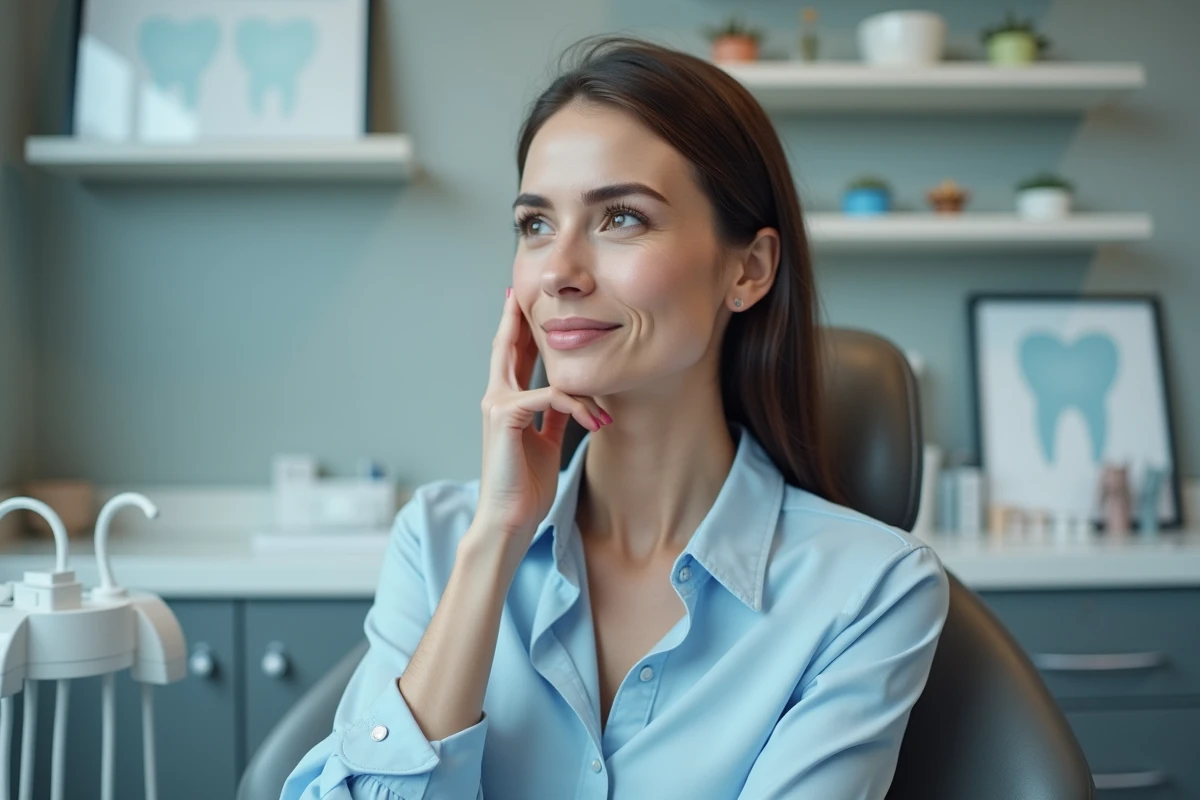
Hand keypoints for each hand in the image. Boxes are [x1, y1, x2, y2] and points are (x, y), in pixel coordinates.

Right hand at [472, 289, 610, 549]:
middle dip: (522, 318)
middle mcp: (495, 397)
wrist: (508, 519)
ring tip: (602, 409)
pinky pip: (550, 397)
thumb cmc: (524, 486)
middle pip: (509, 345)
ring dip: (580, 387)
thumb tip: (567, 397)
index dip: (518, 327)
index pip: (511, 354)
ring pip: (542, 372)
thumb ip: (550, 415)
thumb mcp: (543, 441)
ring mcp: (496, 405)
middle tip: (531, 291)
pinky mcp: (505, 417)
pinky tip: (596, 423)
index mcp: (504, 402)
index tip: (524, 301)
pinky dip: (576, 407)